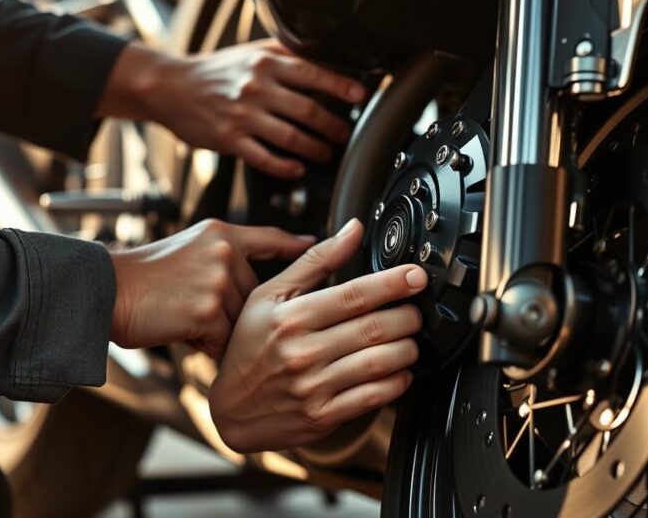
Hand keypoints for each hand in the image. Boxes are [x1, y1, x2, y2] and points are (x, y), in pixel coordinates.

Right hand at [97, 40, 366, 178]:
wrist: (170, 87)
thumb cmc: (215, 70)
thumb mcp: (250, 52)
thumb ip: (284, 53)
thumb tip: (323, 56)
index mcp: (266, 64)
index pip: (313, 73)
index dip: (341, 86)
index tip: (360, 96)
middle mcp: (257, 88)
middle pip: (308, 110)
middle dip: (334, 125)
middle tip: (345, 134)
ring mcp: (243, 115)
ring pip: (291, 137)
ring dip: (315, 148)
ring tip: (326, 153)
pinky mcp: (230, 139)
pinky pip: (264, 158)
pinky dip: (285, 166)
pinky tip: (297, 169)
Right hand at [109, 219, 314, 359]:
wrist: (105, 291)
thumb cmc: (142, 276)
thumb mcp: (189, 248)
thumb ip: (225, 254)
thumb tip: (256, 275)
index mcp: (221, 233)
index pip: (270, 239)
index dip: (297, 245)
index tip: (319, 247)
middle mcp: (224, 252)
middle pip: (256, 294)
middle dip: (235, 310)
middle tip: (199, 308)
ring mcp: (218, 280)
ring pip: (243, 319)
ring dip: (223, 329)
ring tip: (188, 318)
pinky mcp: (208, 311)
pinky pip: (226, 340)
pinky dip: (209, 345)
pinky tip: (184, 332)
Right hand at [209, 219, 427, 451]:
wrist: (231, 411)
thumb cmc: (250, 348)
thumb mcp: (269, 296)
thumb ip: (315, 262)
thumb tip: (353, 230)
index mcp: (290, 317)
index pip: (353, 295)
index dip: (392, 284)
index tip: (415, 277)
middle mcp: (301, 351)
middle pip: (372, 328)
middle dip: (407, 317)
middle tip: (416, 311)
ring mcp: (312, 386)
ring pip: (378, 363)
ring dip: (407, 349)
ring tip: (411, 340)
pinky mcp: (322, 416)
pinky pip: (372, 397)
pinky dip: (397, 383)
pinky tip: (401, 372)